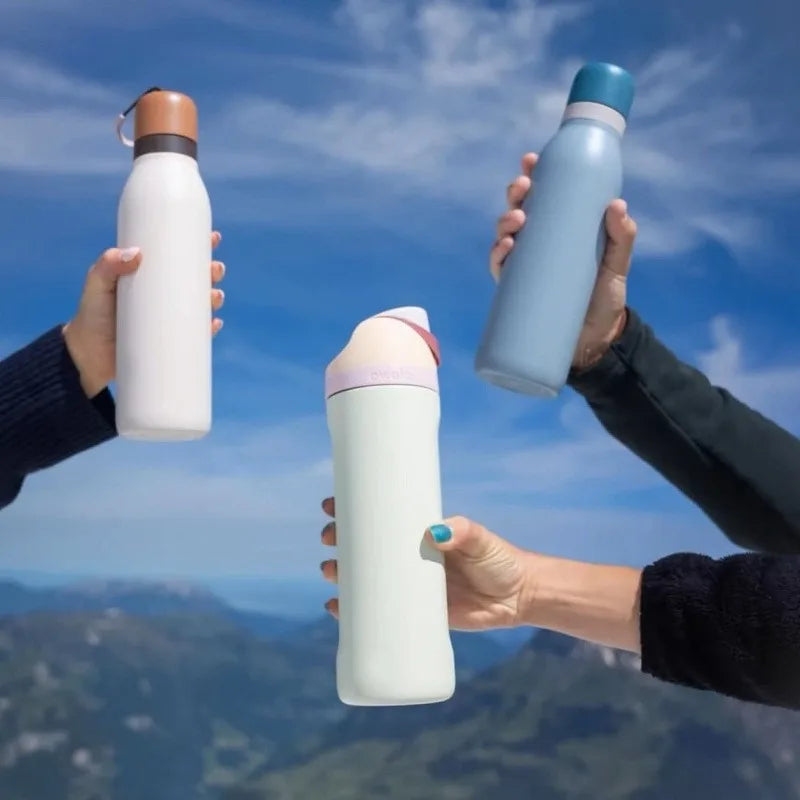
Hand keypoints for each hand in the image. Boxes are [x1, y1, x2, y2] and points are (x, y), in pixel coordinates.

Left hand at [62, 232, 225, 397]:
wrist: (89, 357)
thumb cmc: (92, 316)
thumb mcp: (96, 285)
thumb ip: (108, 265)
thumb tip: (137, 253)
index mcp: (149, 276)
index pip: (178, 256)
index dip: (198, 246)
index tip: (213, 238)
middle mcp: (163, 296)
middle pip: (196, 279)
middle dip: (212, 272)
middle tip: (214, 270)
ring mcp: (169, 319)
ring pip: (201, 304)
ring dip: (214, 298)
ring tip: (214, 297)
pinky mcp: (172, 342)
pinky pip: (198, 334)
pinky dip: (209, 328)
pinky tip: (214, 324)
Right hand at [319, 499, 536, 630]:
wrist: (518, 598)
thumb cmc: (500, 559)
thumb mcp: (481, 540)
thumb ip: (463, 533)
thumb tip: (436, 531)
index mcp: (419, 535)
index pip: (380, 519)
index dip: (352, 512)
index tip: (331, 506)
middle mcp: (409, 559)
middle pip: (364, 548)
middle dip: (339, 542)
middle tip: (330, 539)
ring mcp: (410, 587)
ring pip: (365, 580)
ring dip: (341, 575)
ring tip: (331, 572)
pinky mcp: (416, 616)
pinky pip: (378, 614)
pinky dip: (354, 613)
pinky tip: (337, 610)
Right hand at [490, 153, 637, 369]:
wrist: (595, 341)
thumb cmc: (605, 299)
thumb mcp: (618, 264)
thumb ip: (622, 236)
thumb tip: (616, 206)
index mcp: (559, 231)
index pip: (542, 197)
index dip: (532, 175)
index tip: (530, 160)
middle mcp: (538, 245)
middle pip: (519, 210)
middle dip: (515, 194)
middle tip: (523, 187)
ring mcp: (525, 267)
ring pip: (505, 235)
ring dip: (504, 221)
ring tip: (517, 220)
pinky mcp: (517, 291)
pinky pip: (500, 269)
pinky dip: (498, 255)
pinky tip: (505, 247)